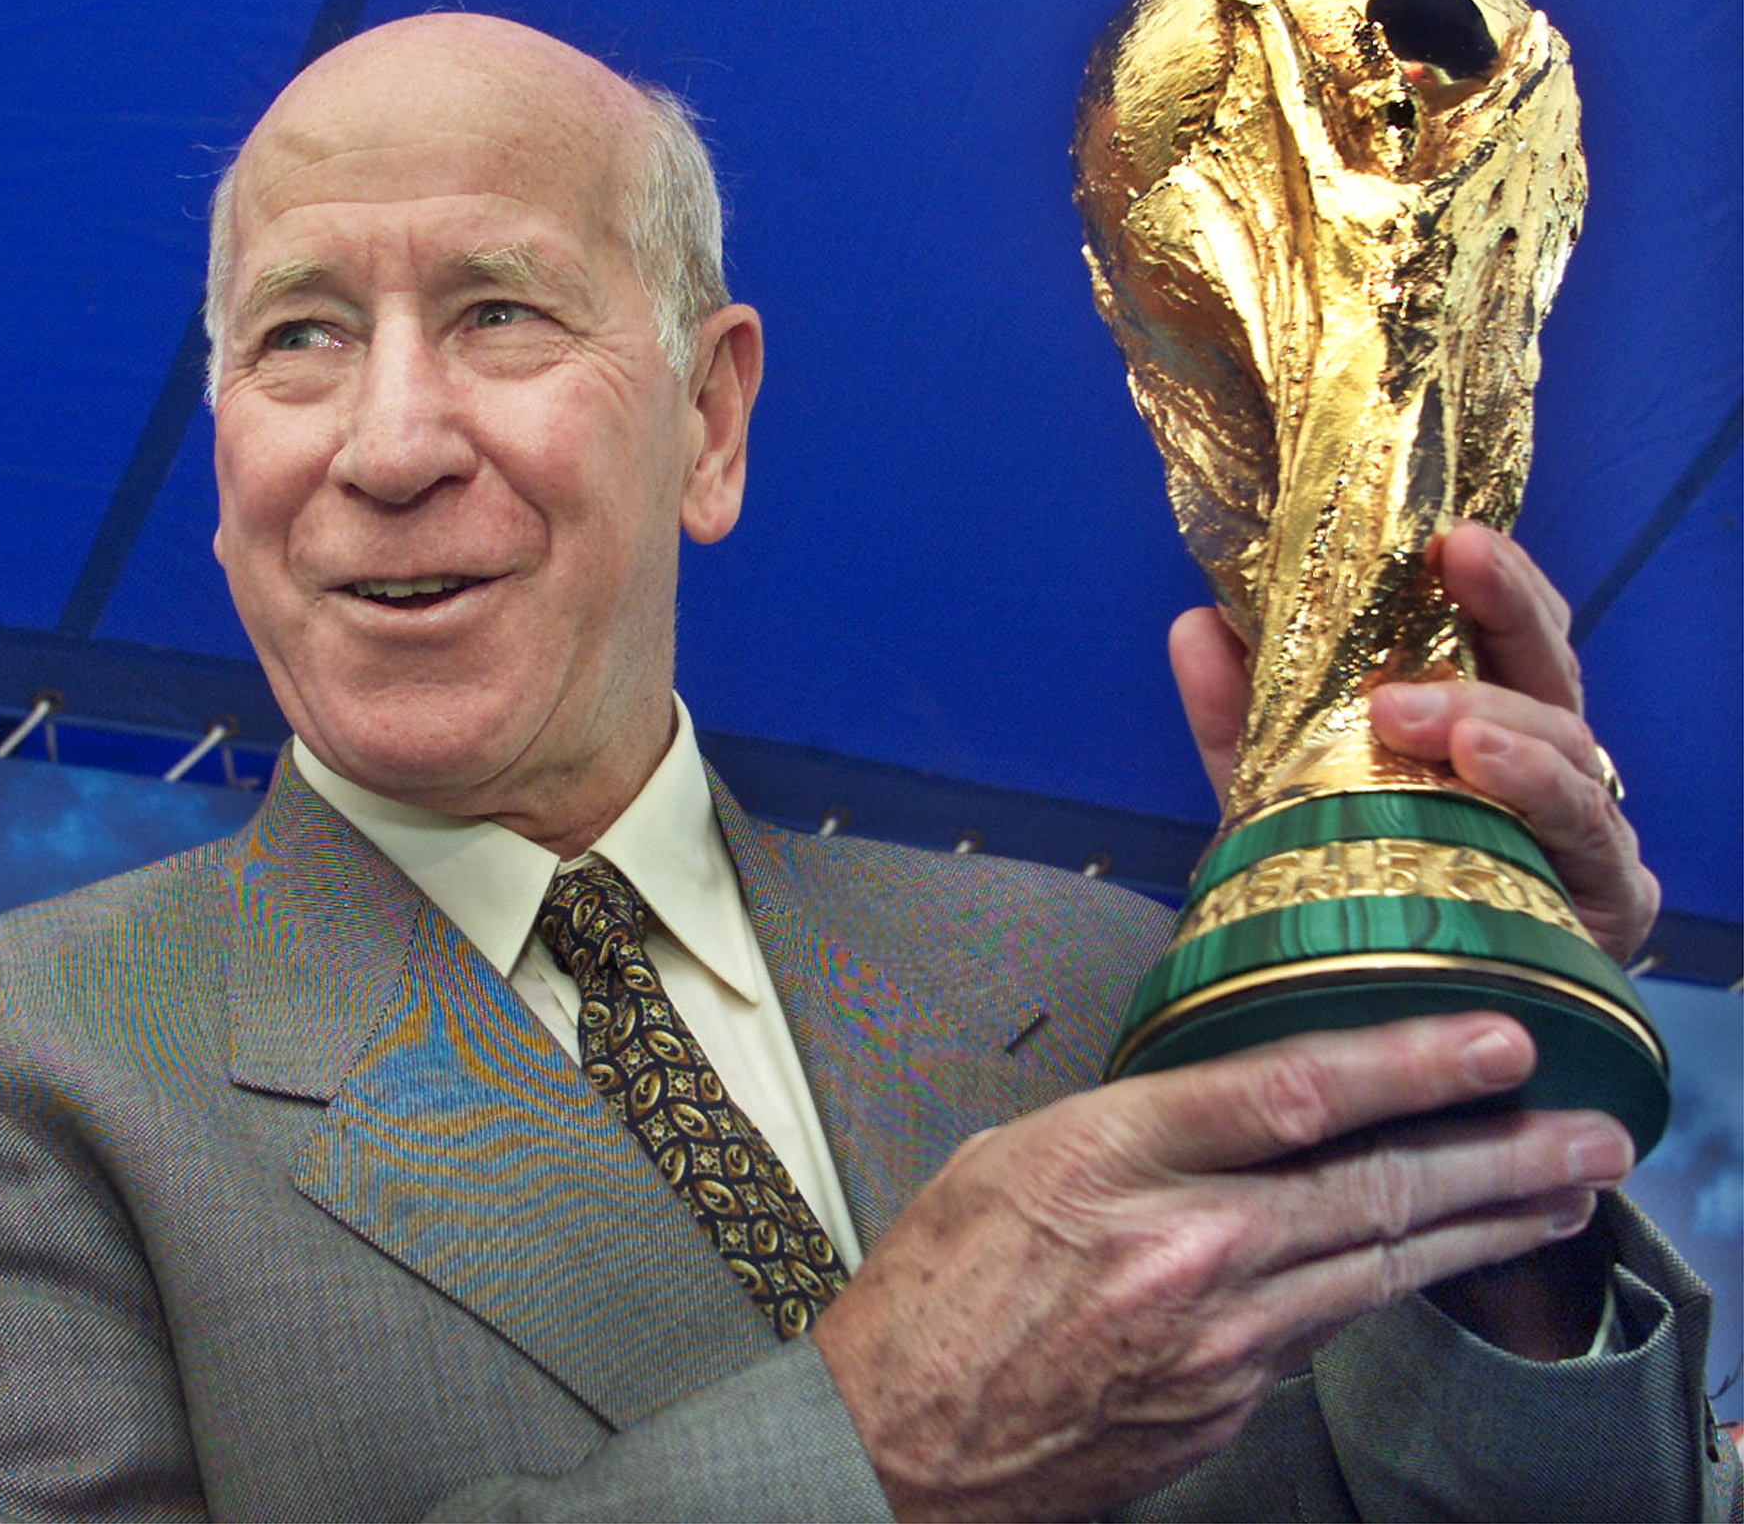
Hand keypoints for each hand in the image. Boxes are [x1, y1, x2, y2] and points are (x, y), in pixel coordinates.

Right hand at [811, 1015, 1633, 1521]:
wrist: (898, 1448)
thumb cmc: (932, 1296)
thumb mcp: (1002, 1161)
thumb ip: (1123, 1132)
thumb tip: (1207, 1117)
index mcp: (1115, 1160)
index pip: (1291, 1091)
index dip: (1411, 1064)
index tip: (1496, 1040)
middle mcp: (1186, 1247)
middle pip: (1374, 1187)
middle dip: (1500, 1154)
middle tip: (1590, 1131)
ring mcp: (1219, 1341)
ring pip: (1381, 1267)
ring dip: (1484, 1226)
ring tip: (1564, 1193)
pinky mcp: (1229, 1405)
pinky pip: (1326, 1327)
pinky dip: (1389, 1284)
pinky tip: (1435, 1263)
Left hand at [1169, 521, 1657, 960]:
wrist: (1393, 1022)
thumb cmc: (1358, 892)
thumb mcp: (1283, 796)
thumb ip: (1239, 717)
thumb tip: (1196, 624)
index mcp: (1487, 722)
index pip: (1502, 631)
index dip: (1485, 576)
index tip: (1443, 532)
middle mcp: (1548, 767)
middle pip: (1549, 666)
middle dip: (1505, 606)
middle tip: (1457, 561)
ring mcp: (1585, 831)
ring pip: (1567, 745)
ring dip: (1497, 715)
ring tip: (1429, 710)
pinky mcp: (1605, 903)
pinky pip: (1585, 837)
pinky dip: (1535, 792)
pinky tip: (1486, 764)